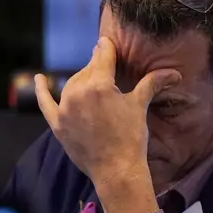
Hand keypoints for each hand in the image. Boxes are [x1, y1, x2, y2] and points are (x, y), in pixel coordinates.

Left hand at [34, 37, 180, 188]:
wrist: (117, 171)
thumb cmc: (131, 137)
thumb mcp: (139, 105)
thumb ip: (152, 83)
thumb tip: (175, 73)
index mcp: (99, 85)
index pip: (102, 57)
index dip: (107, 48)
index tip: (107, 42)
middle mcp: (78, 93)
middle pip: (87, 70)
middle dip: (97, 66)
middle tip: (106, 66)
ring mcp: (65, 109)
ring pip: (72, 84)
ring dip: (82, 79)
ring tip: (92, 79)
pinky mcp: (57, 124)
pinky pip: (45, 102)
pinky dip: (41, 90)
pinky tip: (38, 78)